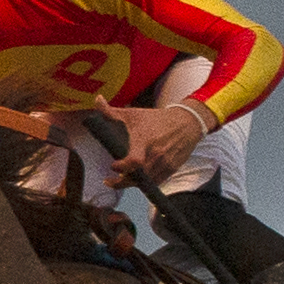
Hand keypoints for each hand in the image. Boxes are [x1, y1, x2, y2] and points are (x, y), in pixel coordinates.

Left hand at [91, 98, 210, 187]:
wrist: (186, 123)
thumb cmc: (156, 119)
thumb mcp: (133, 114)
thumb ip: (111, 112)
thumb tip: (97, 99)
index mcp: (144, 140)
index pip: (134, 161)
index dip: (122, 167)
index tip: (113, 166)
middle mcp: (156, 154)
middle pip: (136, 177)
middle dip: (121, 182)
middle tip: (110, 180)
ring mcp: (165, 163)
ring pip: (145, 182)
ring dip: (132, 183)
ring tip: (121, 179)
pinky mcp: (171, 169)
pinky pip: (155, 183)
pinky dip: (145, 183)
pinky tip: (137, 178)